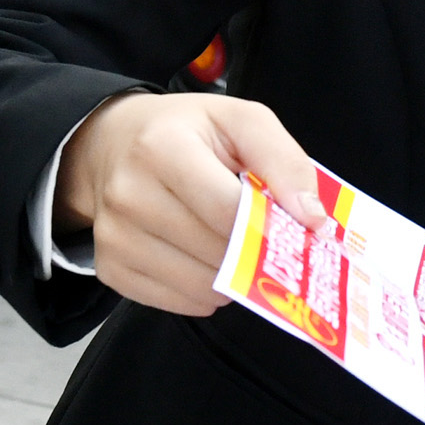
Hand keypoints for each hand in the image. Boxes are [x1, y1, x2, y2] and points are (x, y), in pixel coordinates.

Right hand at [53, 91, 321, 316]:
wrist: (110, 145)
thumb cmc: (185, 131)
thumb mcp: (240, 121)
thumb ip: (285, 162)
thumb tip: (314, 220)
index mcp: (162, 147)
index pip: (229, 211)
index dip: (270, 226)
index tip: (295, 229)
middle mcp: (129, 195)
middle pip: (217, 252)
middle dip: (253, 250)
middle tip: (263, 235)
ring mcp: (114, 237)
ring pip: (201, 286)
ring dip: (232, 276)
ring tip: (230, 243)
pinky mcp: (110, 269)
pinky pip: (179, 303)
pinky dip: (203, 290)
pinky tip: (203, 258)